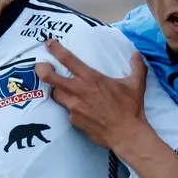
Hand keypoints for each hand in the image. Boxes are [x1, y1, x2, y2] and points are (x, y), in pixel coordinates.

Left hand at [34, 39, 149, 149]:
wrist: (126, 134)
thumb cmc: (130, 108)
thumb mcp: (136, 84)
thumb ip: (137, 67)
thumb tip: (137, 54)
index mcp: (90, 78)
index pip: (67, 59)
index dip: (55, 49)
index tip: (48, 43)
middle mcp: (78, 90)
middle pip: (50, 77)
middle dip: (41, 69)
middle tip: (40, 66)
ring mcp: (73, 106)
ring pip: (55, 94)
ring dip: (56, 90)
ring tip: (60, 88)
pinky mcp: (73, 120)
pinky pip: (66, 110)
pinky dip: (69, 107)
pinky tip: (77, 108)